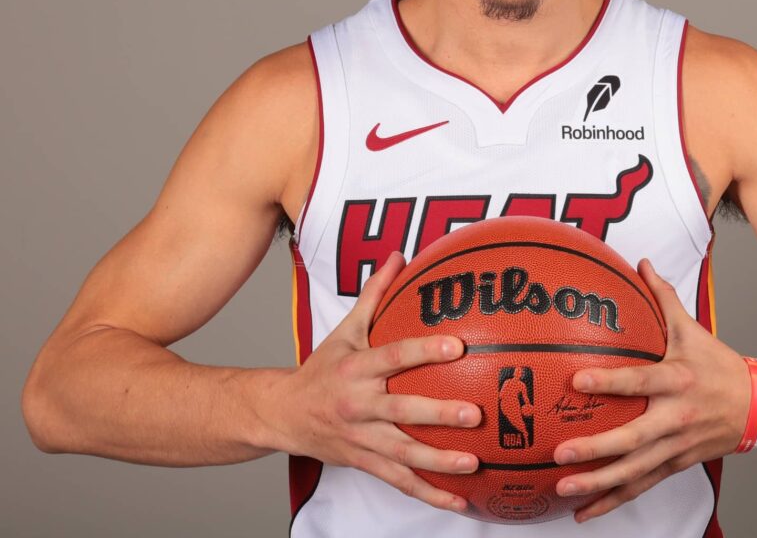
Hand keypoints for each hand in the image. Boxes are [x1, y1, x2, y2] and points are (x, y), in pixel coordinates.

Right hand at [261, 251, 482, 512]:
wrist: (282, 416)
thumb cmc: (322, 369)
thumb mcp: (346, 330)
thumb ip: (376, 295)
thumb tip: (400, 255)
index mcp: (356, 369)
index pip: (393, 356)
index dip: (423, 350)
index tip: (457, 344)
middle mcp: (358, 405)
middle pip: (401, 411)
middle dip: (438, 415)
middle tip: (474, 414)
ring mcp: (361, 438)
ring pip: (403, 454)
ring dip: (439, 463)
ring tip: (473, 463)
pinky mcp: (365, 462)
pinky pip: (400, 481)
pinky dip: (430, 494)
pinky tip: (461, 501)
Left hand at [552, 258, 750, 522]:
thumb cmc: (719, 366)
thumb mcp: (693, 330)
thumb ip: (663, 299)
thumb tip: (641, 263)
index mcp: (678, 380)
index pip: (640, 380)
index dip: (610, 381)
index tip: (577, 380)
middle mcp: (676, 417)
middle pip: (633, 438)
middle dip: (596, 449)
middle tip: (560, 451)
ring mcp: (676, 446)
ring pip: (634, 471)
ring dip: (598, 483)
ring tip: (563, 488)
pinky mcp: (675, 465)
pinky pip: (641, 486)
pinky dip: (612, 501)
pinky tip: (582, 512)